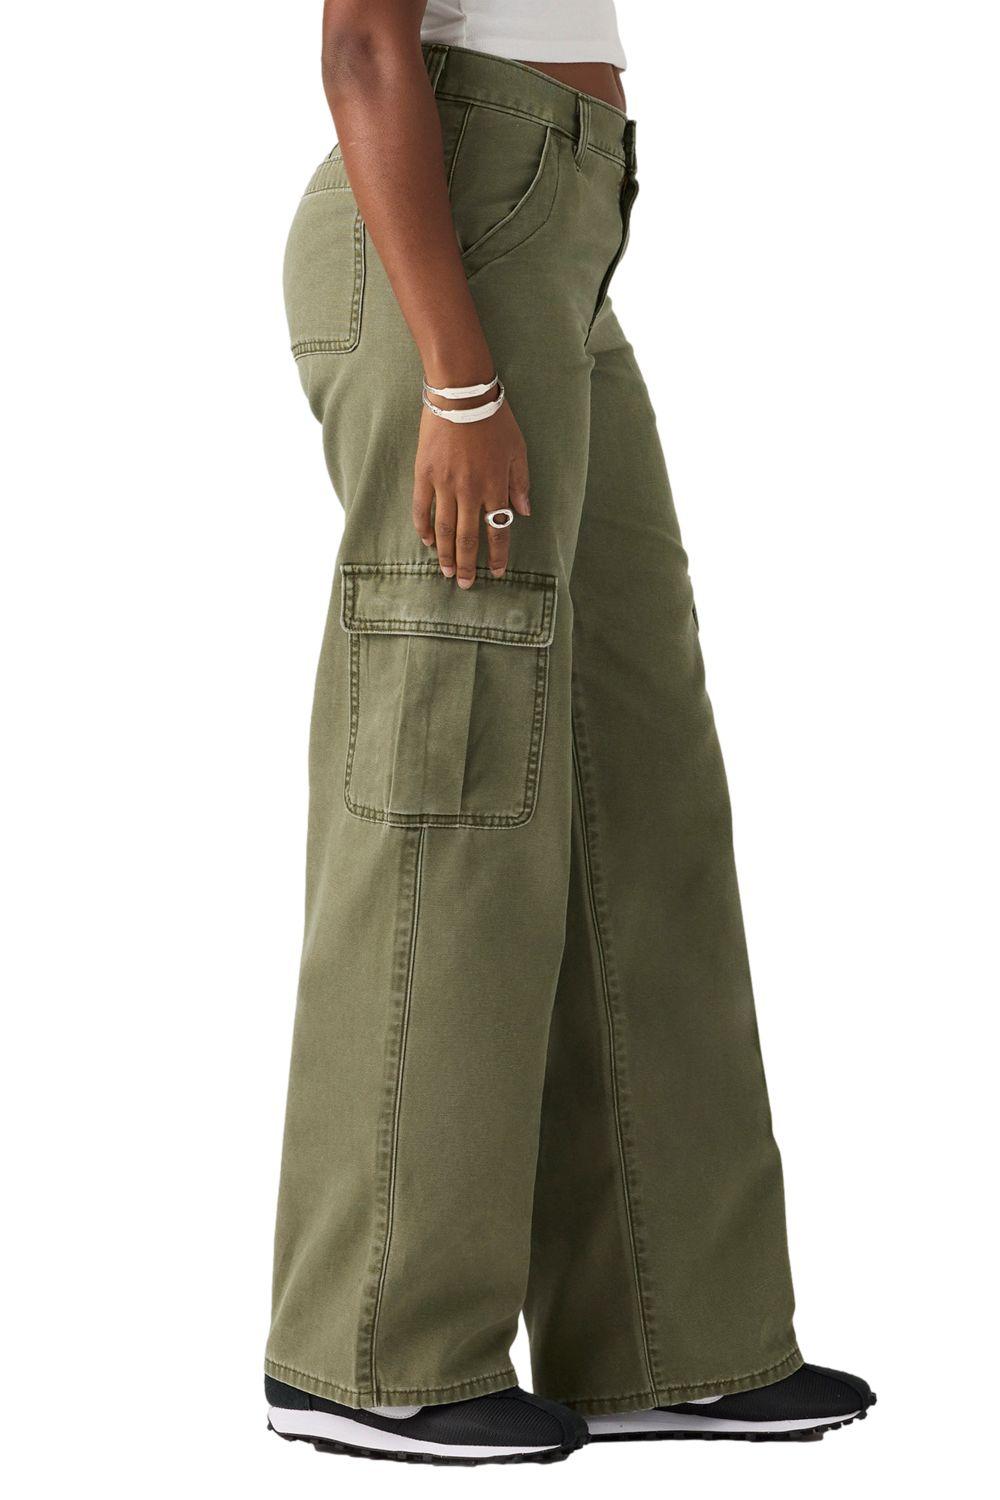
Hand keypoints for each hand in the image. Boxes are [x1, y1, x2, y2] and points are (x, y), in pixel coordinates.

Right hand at [412, 401, 530, 586]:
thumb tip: (524, 512)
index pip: (497, 530)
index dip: (497, 555)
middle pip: (468, 537)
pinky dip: (424, 527)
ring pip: (445, 529)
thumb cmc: (495, 419)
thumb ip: (520, 484)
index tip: (495, 572)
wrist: (461, 394)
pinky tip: (427, 541)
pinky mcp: (424, 474)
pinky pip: (421, 508)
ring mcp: (444, 484)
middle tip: (464, 584)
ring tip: (445, 572)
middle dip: (467, 564)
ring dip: (445, 554)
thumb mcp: (518, 450)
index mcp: (495, 487)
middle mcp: (470, 491)